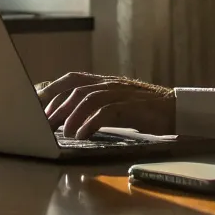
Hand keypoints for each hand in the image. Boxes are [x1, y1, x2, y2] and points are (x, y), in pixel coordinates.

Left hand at [37, 72, 175, 138]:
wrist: (178, 109)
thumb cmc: (145, 111)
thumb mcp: (117, 105)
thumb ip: (95, 106)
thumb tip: (66, 118)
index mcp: (105, 82)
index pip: (72, 79)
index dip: (52, 89)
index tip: (35, 105)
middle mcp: (110, 84)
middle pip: (76, 87)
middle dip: (57, 105)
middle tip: (44, 123)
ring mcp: (122, 94)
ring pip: (89, 98)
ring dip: (72, 116)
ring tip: (63, 132)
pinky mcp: (133, 107)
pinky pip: (107, 112)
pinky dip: (91, 124)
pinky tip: (82, 136)